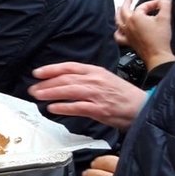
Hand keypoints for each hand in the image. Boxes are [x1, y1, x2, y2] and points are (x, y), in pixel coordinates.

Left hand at [28, 62, 149, 130]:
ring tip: (37, 96)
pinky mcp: (99, 109)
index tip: (37, 73)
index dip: (51, 69)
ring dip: (50, 93)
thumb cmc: (123, 95)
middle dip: (46, 83)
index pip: (69, 67)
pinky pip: (77, 107)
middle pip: (65, 79)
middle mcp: (94, 80)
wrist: (142, 106)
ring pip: (68, 90)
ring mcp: (97, 94)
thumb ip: (87, 79)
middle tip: (32, 88)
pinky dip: (63, 107)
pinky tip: (52, 108)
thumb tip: (67, 82)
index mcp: (95, 71)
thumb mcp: (105, 79)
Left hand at [117, 0, 174, 67]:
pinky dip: (118, 32)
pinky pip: (119, 36)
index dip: (152, 4)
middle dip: (127, 2)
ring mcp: (127, 33)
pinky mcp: (128, 42)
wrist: (157, 55)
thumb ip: (165, 5)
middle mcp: (129, 24)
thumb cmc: (160, 39)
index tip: (160, 5)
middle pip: (124, 10)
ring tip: (119, 9)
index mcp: (136, 17)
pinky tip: (119, 30)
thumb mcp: (165, 18)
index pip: (143, 6)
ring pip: (118, 21)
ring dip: (118, 13)